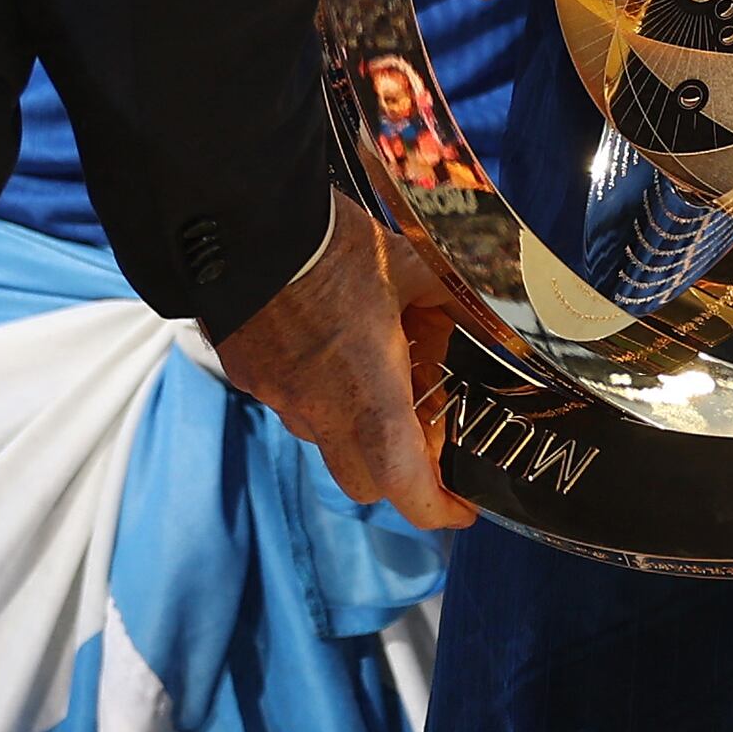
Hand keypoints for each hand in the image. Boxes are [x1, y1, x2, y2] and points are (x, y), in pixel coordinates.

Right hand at [212, 200, 467, 530]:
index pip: (404, 486)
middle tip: (426, 442)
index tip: (462, 507)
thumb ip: (453, 300)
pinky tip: (329, 343)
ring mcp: (277, 394)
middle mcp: (318, 409)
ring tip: (375, 372)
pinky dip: (317, 390)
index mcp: (368, 392)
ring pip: (322, 438)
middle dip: (398, 476)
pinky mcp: (248, 372)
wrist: (240, 220)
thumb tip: (492, 314)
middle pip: (363, 481)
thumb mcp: (413, 266)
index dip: (439, 510)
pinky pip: (290, 401)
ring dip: (354, 425)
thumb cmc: (330, 243)